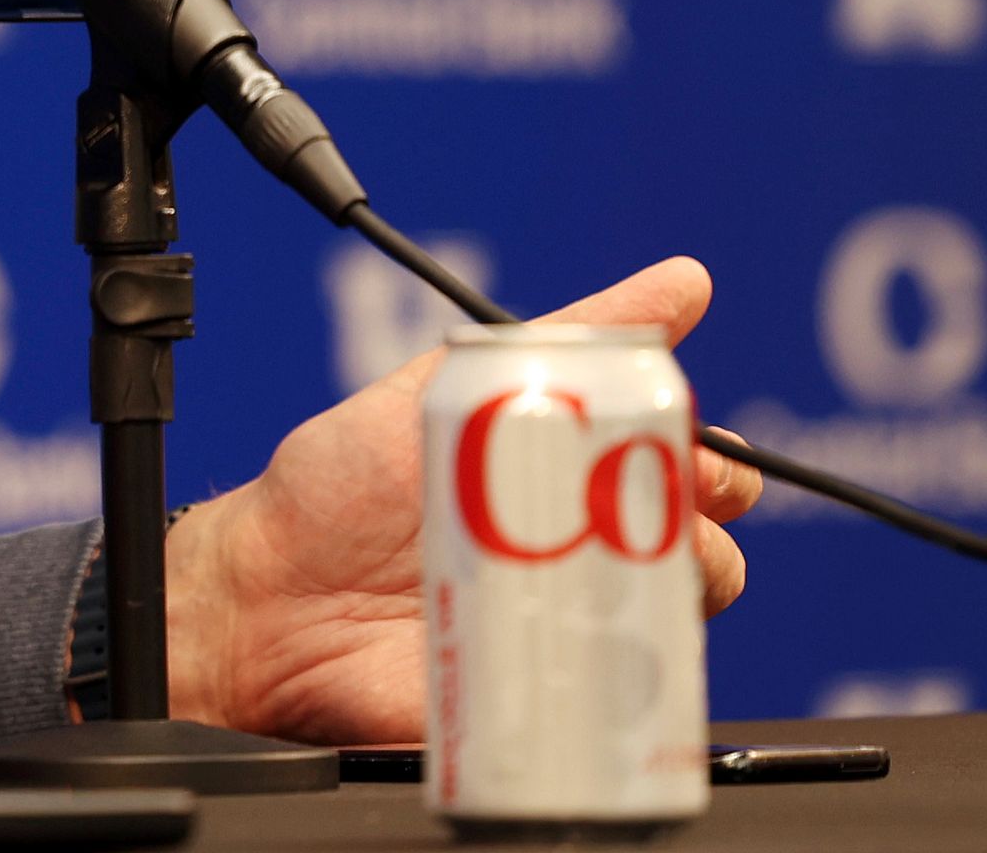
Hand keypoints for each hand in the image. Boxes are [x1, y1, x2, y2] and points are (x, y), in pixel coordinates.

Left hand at [162, 255, 758, 743]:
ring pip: (674, 622)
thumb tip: (680, 281)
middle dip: (709, 535)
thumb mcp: (451, 386)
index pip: (686, 475)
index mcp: (565, 478)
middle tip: (676, 516)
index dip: (718, 470)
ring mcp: (565, 629)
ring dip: (673, 597)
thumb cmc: (341, 489)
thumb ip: (566, 335)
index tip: (711, 463)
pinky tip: (601, 641)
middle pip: (703, 554)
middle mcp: (577, 556)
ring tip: (621, 571)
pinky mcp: (548, 698)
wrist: (268, 602)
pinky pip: (627, 704)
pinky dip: (637, 681)